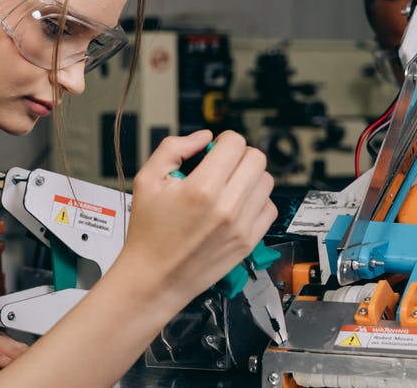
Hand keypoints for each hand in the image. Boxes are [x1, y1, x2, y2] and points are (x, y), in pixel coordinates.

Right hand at [113, 130, 276, 307]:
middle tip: (221, 165)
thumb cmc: (148, 233)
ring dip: (249, 177)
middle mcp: (227, 207)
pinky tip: (235, 204)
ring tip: (227, 186)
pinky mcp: (249, 241)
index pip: (235, 143)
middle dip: (238, 155)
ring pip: (266, 181)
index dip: (223, 140)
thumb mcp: (147, 179)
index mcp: (202, 188)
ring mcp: (242, 226)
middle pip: (256, 158)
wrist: (154, 278)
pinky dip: (256, 201)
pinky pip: (269, 208)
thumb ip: (174, 148)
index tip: (213, 149)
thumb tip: (203, 138)